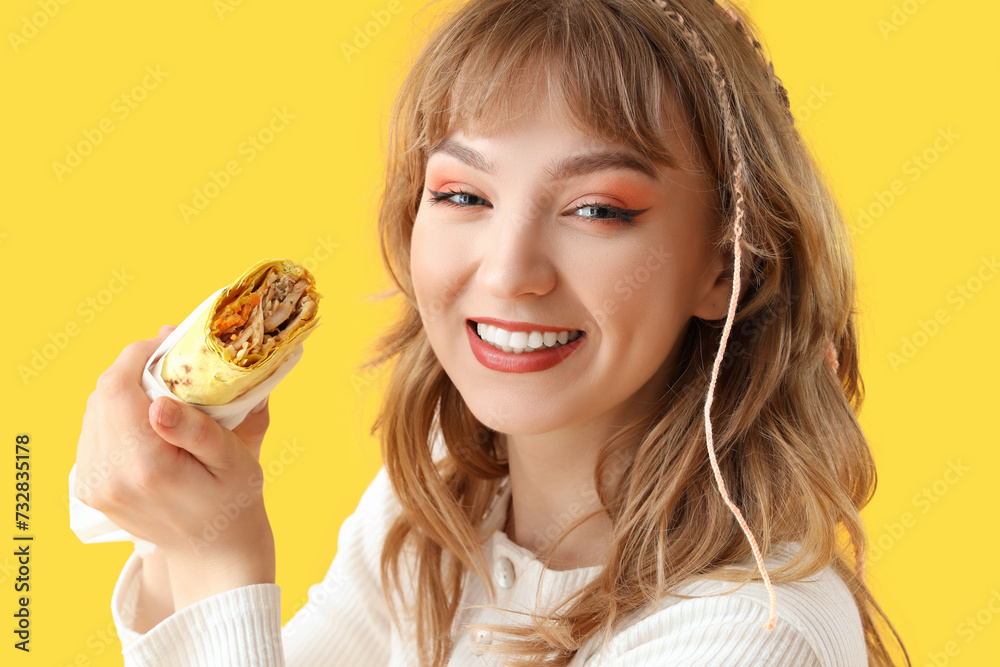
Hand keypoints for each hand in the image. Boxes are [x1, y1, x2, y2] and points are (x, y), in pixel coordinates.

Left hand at [75, 325, 275, 608]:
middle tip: (173, 358)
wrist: (213, 552)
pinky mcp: (90, 486)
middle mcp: (109, 476)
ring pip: (95, 409)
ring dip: (125, 388)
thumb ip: (198, 430)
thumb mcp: (234, 463)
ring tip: (163, 385)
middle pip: (102, 393)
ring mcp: (94, 483)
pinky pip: (94, 430)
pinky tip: (148, 415)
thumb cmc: (234, 503)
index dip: (139, 353)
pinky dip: (118, 412)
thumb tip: (158, 405)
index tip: (171, 341)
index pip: (118, 387)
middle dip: (134, 366)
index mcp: (145, 468)